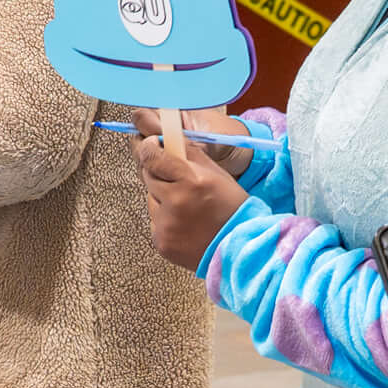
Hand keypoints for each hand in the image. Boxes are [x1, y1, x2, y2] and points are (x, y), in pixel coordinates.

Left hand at [137, 121, 247, 270]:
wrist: (240, 248)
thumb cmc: (232, 209)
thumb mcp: (216, 174)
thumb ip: (189, 154)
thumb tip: (165, 139)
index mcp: (191, 181)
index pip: (152, 157)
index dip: (149, 148)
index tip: (152, 146)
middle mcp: (176, 202)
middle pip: (148, 176)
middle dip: (159, 174)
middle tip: (178, 182)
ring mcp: (166, 225)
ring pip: (151, 200)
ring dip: (163, 199)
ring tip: (187, 208)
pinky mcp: (161, 242)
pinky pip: (155, 222)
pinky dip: (165, 220)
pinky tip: (185, 224)